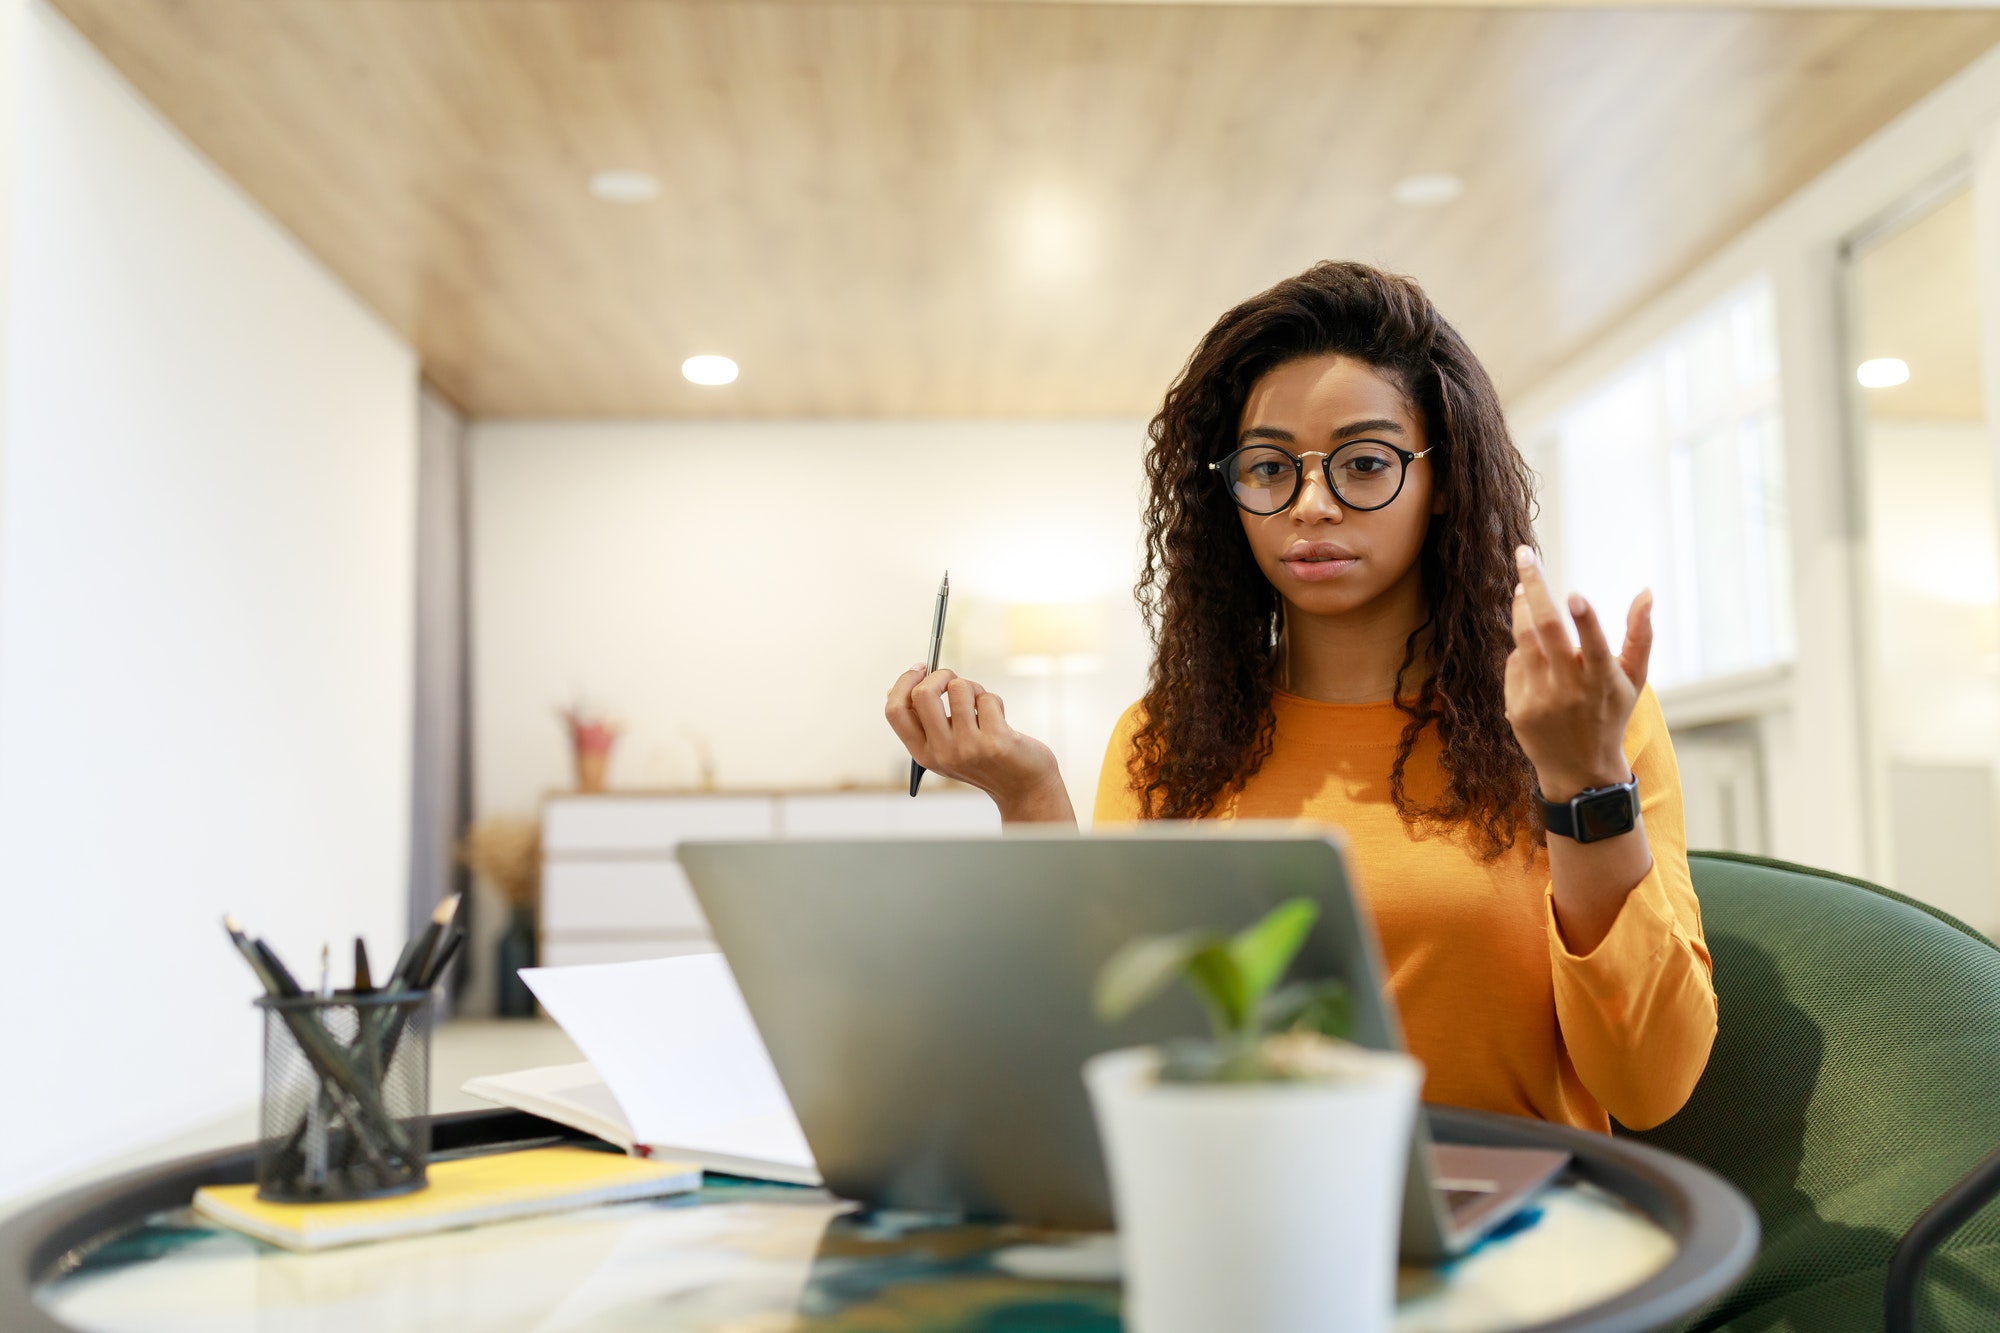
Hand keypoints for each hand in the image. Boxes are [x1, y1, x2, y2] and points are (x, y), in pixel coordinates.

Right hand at [884, 665, 1075, 823]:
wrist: (1022, 787)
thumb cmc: (983, 759)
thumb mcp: (945, 748)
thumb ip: (924, 724)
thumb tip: (893, 689)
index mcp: (923, 753)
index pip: (895, 711)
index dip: (904, 682)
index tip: (920, 668)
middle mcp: (941, 753)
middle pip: (922, 694)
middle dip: (940, 675)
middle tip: (953, 679)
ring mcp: (968, 748)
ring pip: (959, 689)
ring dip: (973, 688)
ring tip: (982, 705)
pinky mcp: (995, 742)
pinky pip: (987, 699)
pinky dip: (994, 701)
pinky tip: (999, 720)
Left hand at [1504, 547, 1653, 803]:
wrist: (1579, 771)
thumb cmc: (1611, 714)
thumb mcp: (1634, 680)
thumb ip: (1640, 635)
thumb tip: (1647, 592)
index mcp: (1602, 680)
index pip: (1593, 646)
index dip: (1586, 621)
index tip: (1574, 594)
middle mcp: (1569, 689)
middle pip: (1545, 631)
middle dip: (1534, 587)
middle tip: (1524, 554)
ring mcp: (1540, 699)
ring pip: (1523, 640)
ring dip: (1521, 608)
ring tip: (1523, 587)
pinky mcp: (1517, 707)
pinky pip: (1514, 663)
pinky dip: (1522, 649)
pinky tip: (1532, 650)